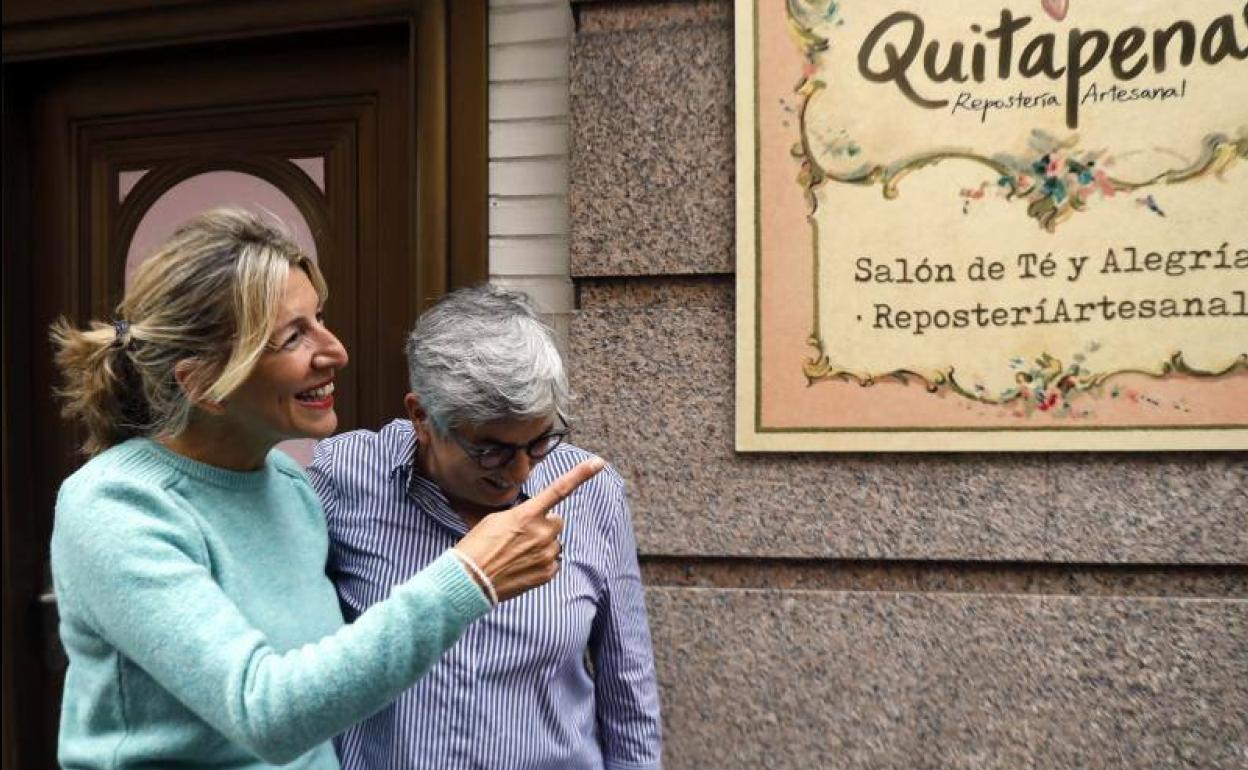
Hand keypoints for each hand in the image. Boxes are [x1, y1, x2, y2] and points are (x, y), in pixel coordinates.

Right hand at [454, 457, 604, 602]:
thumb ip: (523, 515)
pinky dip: (541, 563)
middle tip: (521, 537)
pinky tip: (522, 566)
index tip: (599, 463)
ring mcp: (546, 553)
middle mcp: (542, 532)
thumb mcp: (496, 520)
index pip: (559, 489)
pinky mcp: (547, 573)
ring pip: (554, 543)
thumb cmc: (478, 546)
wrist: (470, 580)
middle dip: (544, 526)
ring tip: (516, 554)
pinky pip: (553, 562)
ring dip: (541, 546)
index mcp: (528, 514)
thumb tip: (534, 519)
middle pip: (557, 521)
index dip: (581, 474)